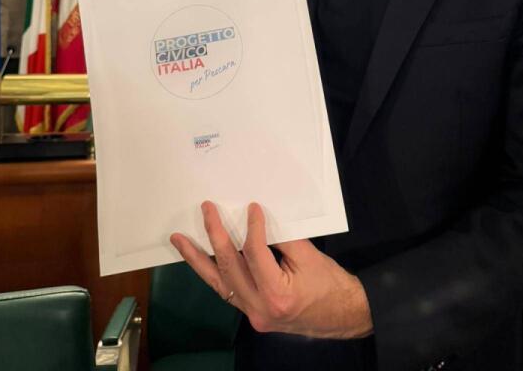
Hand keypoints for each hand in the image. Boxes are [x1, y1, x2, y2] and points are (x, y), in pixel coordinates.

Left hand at [170, 201, 373, 339]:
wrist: (344, 316)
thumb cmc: (331, 285)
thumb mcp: (309, 257)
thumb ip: (281, 239)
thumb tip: (256, 219)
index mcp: (276, 295)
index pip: (254, 254)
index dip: (252, 227)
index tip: (252, 207)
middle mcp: (258, 309)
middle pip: (228, 268)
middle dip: (214, 236)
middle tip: (205, 210)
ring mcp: (252, 314)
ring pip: (219, 284)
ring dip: (197, 259)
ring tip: (179, 241)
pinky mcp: (252, 314)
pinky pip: (228, 291)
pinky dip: (213, 273)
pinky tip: (200, 259)